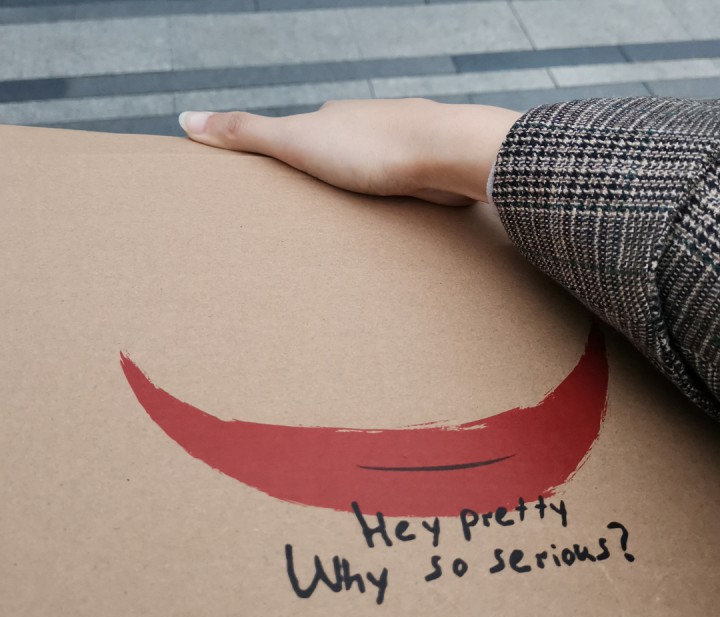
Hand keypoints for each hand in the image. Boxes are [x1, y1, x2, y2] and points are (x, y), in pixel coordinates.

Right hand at [178, 99, 520, 205]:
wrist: (445, 154)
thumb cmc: (371, 148)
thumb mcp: (295, 141)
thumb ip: (245, 132)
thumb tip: (186, 118)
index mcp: (332, 118)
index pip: (296, 135)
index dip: (280, 156)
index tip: (270, 182)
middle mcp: (365, 126)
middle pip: (333, 154)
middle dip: (319, 179)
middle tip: (302, 213)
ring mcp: (397, 148)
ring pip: (367, 173)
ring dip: (354, 191)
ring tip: (339, 224)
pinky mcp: (422, 173)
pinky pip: (395, 189)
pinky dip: (383, 201)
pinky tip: (381, 218)